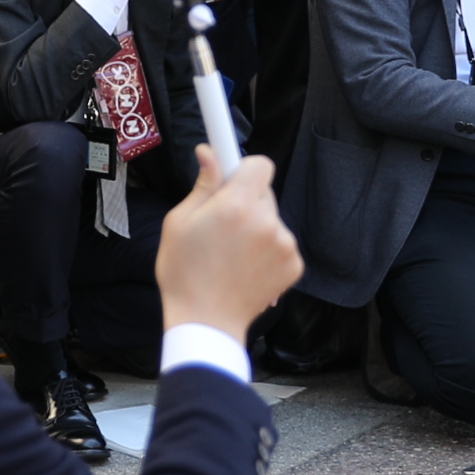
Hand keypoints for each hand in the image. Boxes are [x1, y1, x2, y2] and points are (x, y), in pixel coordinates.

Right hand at [155, 152, 299, 339]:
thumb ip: (203, 185)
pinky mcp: (294, 265)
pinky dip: (267, 250)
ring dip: (257, 227)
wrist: (206, 323)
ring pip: (272, 219)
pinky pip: (281, 243)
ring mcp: (284, 245)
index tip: (234, 172)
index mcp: (237, 206)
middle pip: (264, 192)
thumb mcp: (179, 223)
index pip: (259, 164)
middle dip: (245, 200)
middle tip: (222, 224)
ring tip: (231, 252)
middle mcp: (267, 222)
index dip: (244, 168)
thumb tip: (209, 152)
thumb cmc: (185, 274)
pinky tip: (245, 267)